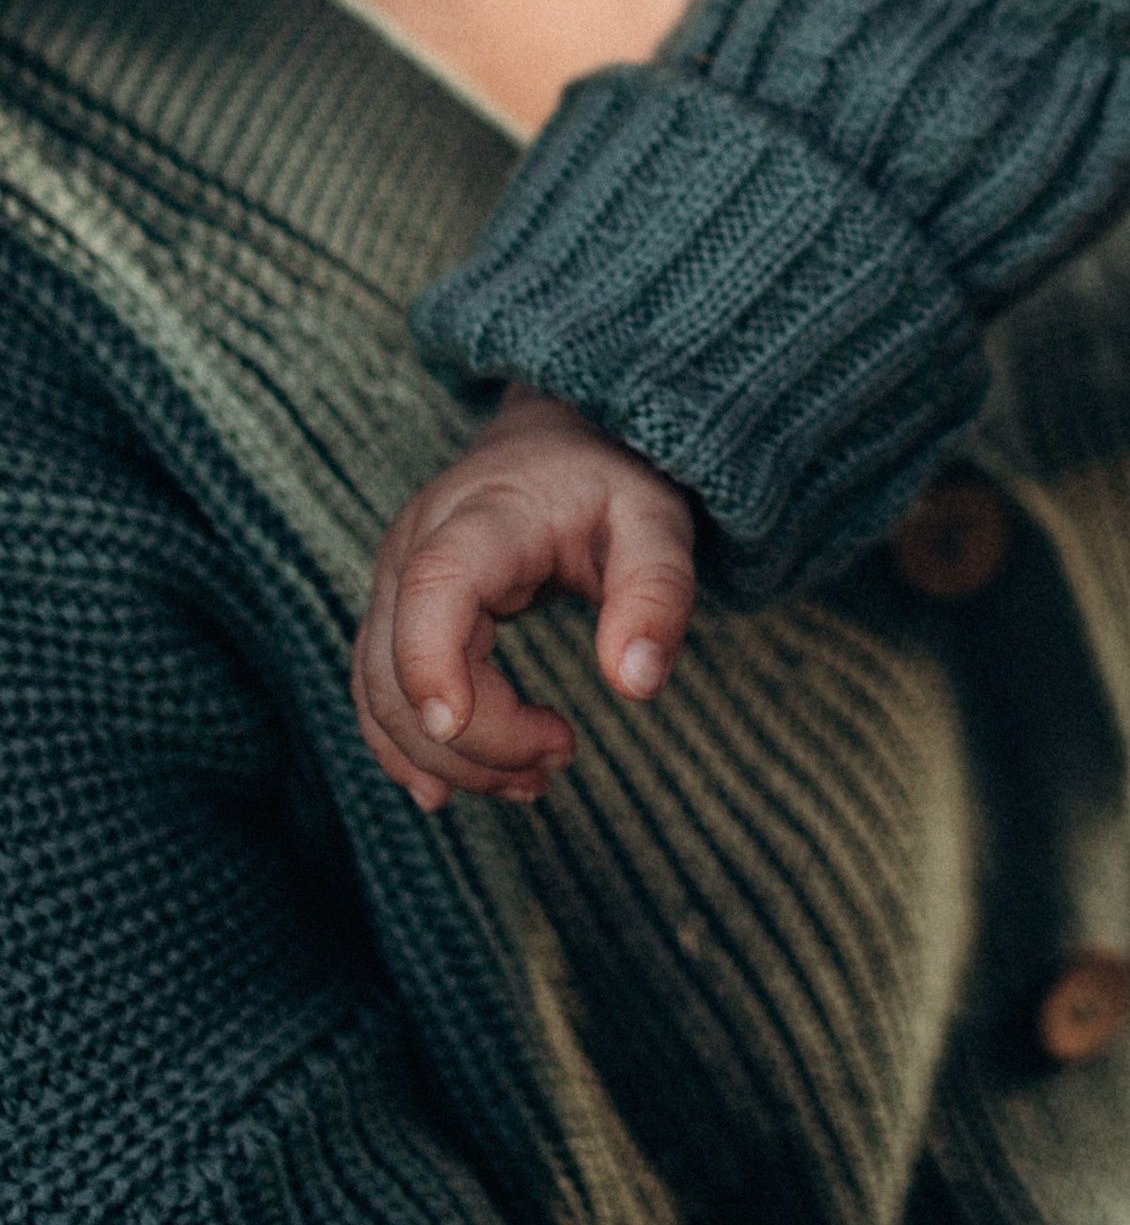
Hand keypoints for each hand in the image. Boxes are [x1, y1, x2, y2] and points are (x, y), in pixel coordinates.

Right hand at [349, 384, 696, 811]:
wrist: (561, 438)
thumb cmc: (611, 481)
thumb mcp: (657, 521)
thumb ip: (657, 592)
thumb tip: (636, 685)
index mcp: (485, 514)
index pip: (434, 588)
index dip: (432, 664)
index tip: (464, 729)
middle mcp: (418, 544)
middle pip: (400, 662)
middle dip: (474, 738)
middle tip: (561, 755)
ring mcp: (394, 578)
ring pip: (380, 690)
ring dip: (445, 756)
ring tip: (532, 780)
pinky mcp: (392, 610)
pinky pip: (376, 689)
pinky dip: (410, 745)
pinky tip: (454, 786)